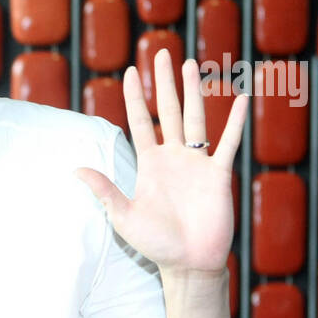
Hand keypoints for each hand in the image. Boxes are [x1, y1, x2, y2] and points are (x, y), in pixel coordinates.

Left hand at [72, 49, 247, 276]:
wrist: (188, 263)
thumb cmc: (155, 243)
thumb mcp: (123, 215)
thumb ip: (104, 190)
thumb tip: (75, 170)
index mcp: (149, 164)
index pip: (139, 122)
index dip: (133, 97)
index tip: (129, 71)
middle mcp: (173, 157)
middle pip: (167, 111)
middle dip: (163, 83)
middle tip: (161, 53)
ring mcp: (197, 163)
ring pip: (194, 119)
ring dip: (193, 92)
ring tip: (190, 65)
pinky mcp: (218, 174)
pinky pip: (228, 143)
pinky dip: (235, 122)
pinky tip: (241, 99)